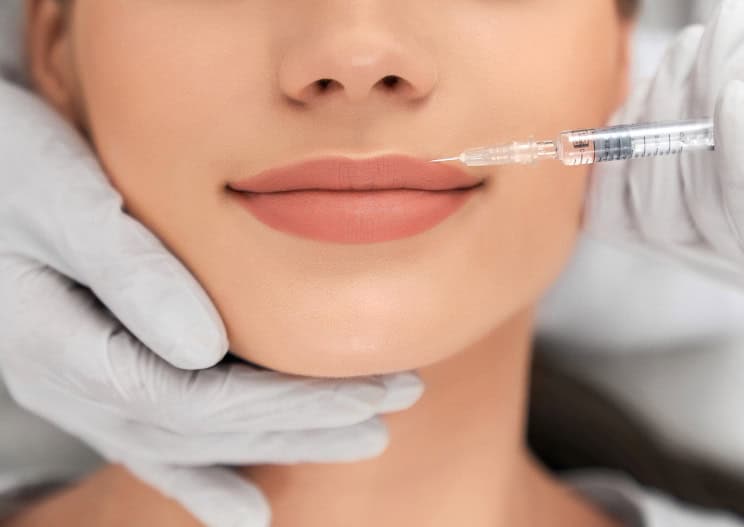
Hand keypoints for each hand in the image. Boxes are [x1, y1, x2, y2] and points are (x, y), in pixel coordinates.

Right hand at [0, 81, 422, 526]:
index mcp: (58, 343)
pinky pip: (155, 442)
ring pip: (189, 440)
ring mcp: (80, 389)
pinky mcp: (98, 376)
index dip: (278, 407)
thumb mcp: (61, 193)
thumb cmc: (11, 164)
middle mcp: (68, 384)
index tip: (360, 397)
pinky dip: (205, 480)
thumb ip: (128, 267)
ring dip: (279, 442)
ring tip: (363, 436)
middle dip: (302, 424)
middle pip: (200, 429)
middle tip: (391, 406)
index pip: (187, 399)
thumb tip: (207, 348)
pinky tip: (250, 511)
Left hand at [584, 0, 743, 291]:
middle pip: (698, 210)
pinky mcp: (638, 232)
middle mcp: (743, 267)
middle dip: (701, 109)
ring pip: (648, 203)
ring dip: (660, 111)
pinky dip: (622, 144)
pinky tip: (655, 94)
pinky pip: (608, 206)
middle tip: (725, 33)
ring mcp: (685, 254)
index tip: (739, 94)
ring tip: (693, 49)